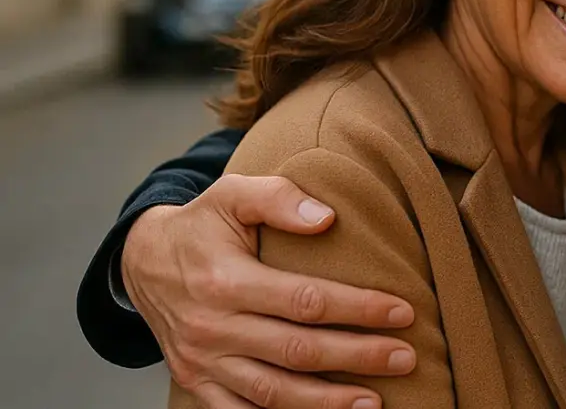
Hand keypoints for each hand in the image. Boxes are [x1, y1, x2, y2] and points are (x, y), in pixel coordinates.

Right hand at [122, 174, 416, 408]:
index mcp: (226, 282)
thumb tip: (326, 218)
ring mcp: (202, 362)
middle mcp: (212, 328)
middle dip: (358, 357)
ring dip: (326, 402)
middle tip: (406, 358)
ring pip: (272, 392)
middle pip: (298, 351)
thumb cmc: (201, 225)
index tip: (402, 312)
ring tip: (374, 402)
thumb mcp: (232, 194)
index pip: (306, 301)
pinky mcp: (195, 383)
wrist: (142, 261)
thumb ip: (278, 197)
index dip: (358, 309)